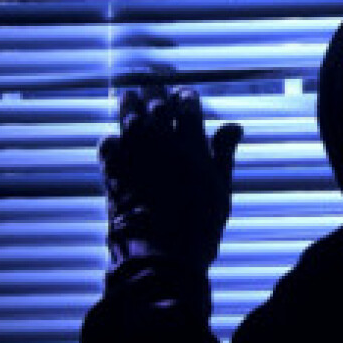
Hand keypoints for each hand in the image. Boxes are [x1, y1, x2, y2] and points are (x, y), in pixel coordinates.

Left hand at [99, 87, 242, 280]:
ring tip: (129, 95)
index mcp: (191, 146)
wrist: (161, 256)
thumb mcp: (221, 190)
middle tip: (153, 87)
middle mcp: (161, 143)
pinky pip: (108, 145)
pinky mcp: (113, 172)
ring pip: (129, 118)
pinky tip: (114, 138)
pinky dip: (111, 138)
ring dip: (129, 104)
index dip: (186, 96)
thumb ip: (224, 154)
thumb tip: (234, 126)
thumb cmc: (200, 227)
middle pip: (156, 106)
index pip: (188, 106)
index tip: (184, 94)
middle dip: (155, 93)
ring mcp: (134, 156)